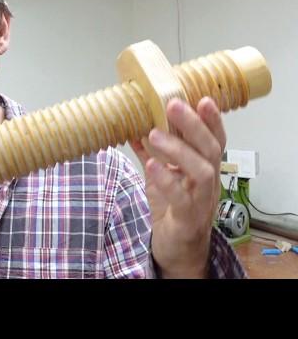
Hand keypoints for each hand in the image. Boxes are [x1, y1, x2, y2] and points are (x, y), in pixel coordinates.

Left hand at [130, 97, 225, 277]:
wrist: (177, 251)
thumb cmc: (172, 210)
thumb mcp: (159, 177)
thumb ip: (151, 153)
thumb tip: (134, 126)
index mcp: (204, 169)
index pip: (214, 140)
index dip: (212, 120)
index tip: (201, 97)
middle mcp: (208, 183)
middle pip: (211, 149)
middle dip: (193, 125)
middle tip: (173, 105)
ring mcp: (201, 201)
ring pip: (202, 171)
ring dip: (179, 149)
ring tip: (154, 133)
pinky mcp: (187, 219)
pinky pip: (181, 198)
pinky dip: (167, 179)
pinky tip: (152, 165)